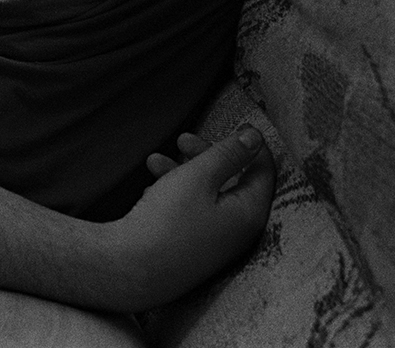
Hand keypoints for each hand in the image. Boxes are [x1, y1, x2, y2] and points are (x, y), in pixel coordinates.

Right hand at [102, 126, 275, 310]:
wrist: (131, 269)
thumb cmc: (168, 221)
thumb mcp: (199, 176)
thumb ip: (229, 153)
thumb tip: (256, 137)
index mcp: (249, 212)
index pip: (264, 171)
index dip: (249, 145)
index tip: (235, 125)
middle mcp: (238, 231)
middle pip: (232, 181)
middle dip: (206, 155)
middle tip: (182, 139)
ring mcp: (215, 243)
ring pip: (206, 195)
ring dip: (183, 173)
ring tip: (153, 162)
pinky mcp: (193, 249)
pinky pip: (192, 213)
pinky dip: (175, 195)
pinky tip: (150, 192)